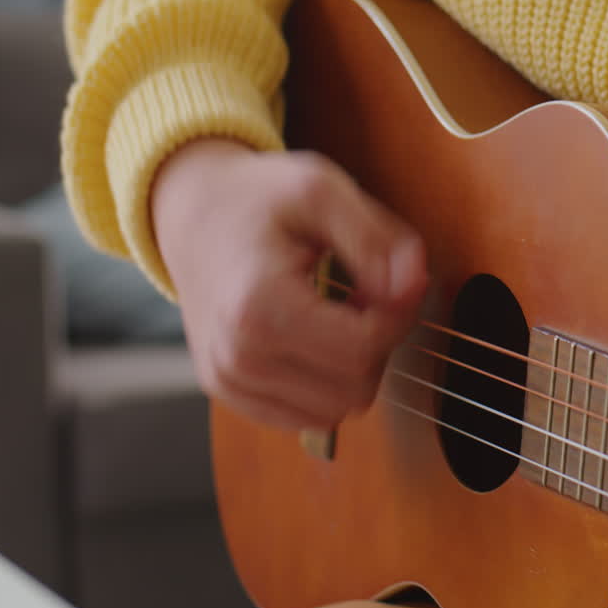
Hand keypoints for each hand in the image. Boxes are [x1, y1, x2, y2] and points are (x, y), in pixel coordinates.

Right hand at [152, 138, 427, 428]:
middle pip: (356, 388)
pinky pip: (307, 416)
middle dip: (375, 343)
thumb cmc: (259, 199)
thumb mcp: (323, 190)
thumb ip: (376, 239)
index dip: (397, 316)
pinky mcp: (230, 392)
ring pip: (336, 410)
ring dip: (352, 367)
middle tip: (361, 294)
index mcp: (257, 307)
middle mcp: (236, 356)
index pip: (364, 350)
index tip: (391, 281)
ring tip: (337, 314)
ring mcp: (229, 381)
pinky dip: (324, 383)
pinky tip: (315, 338)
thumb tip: (413, 285)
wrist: (193, 212)